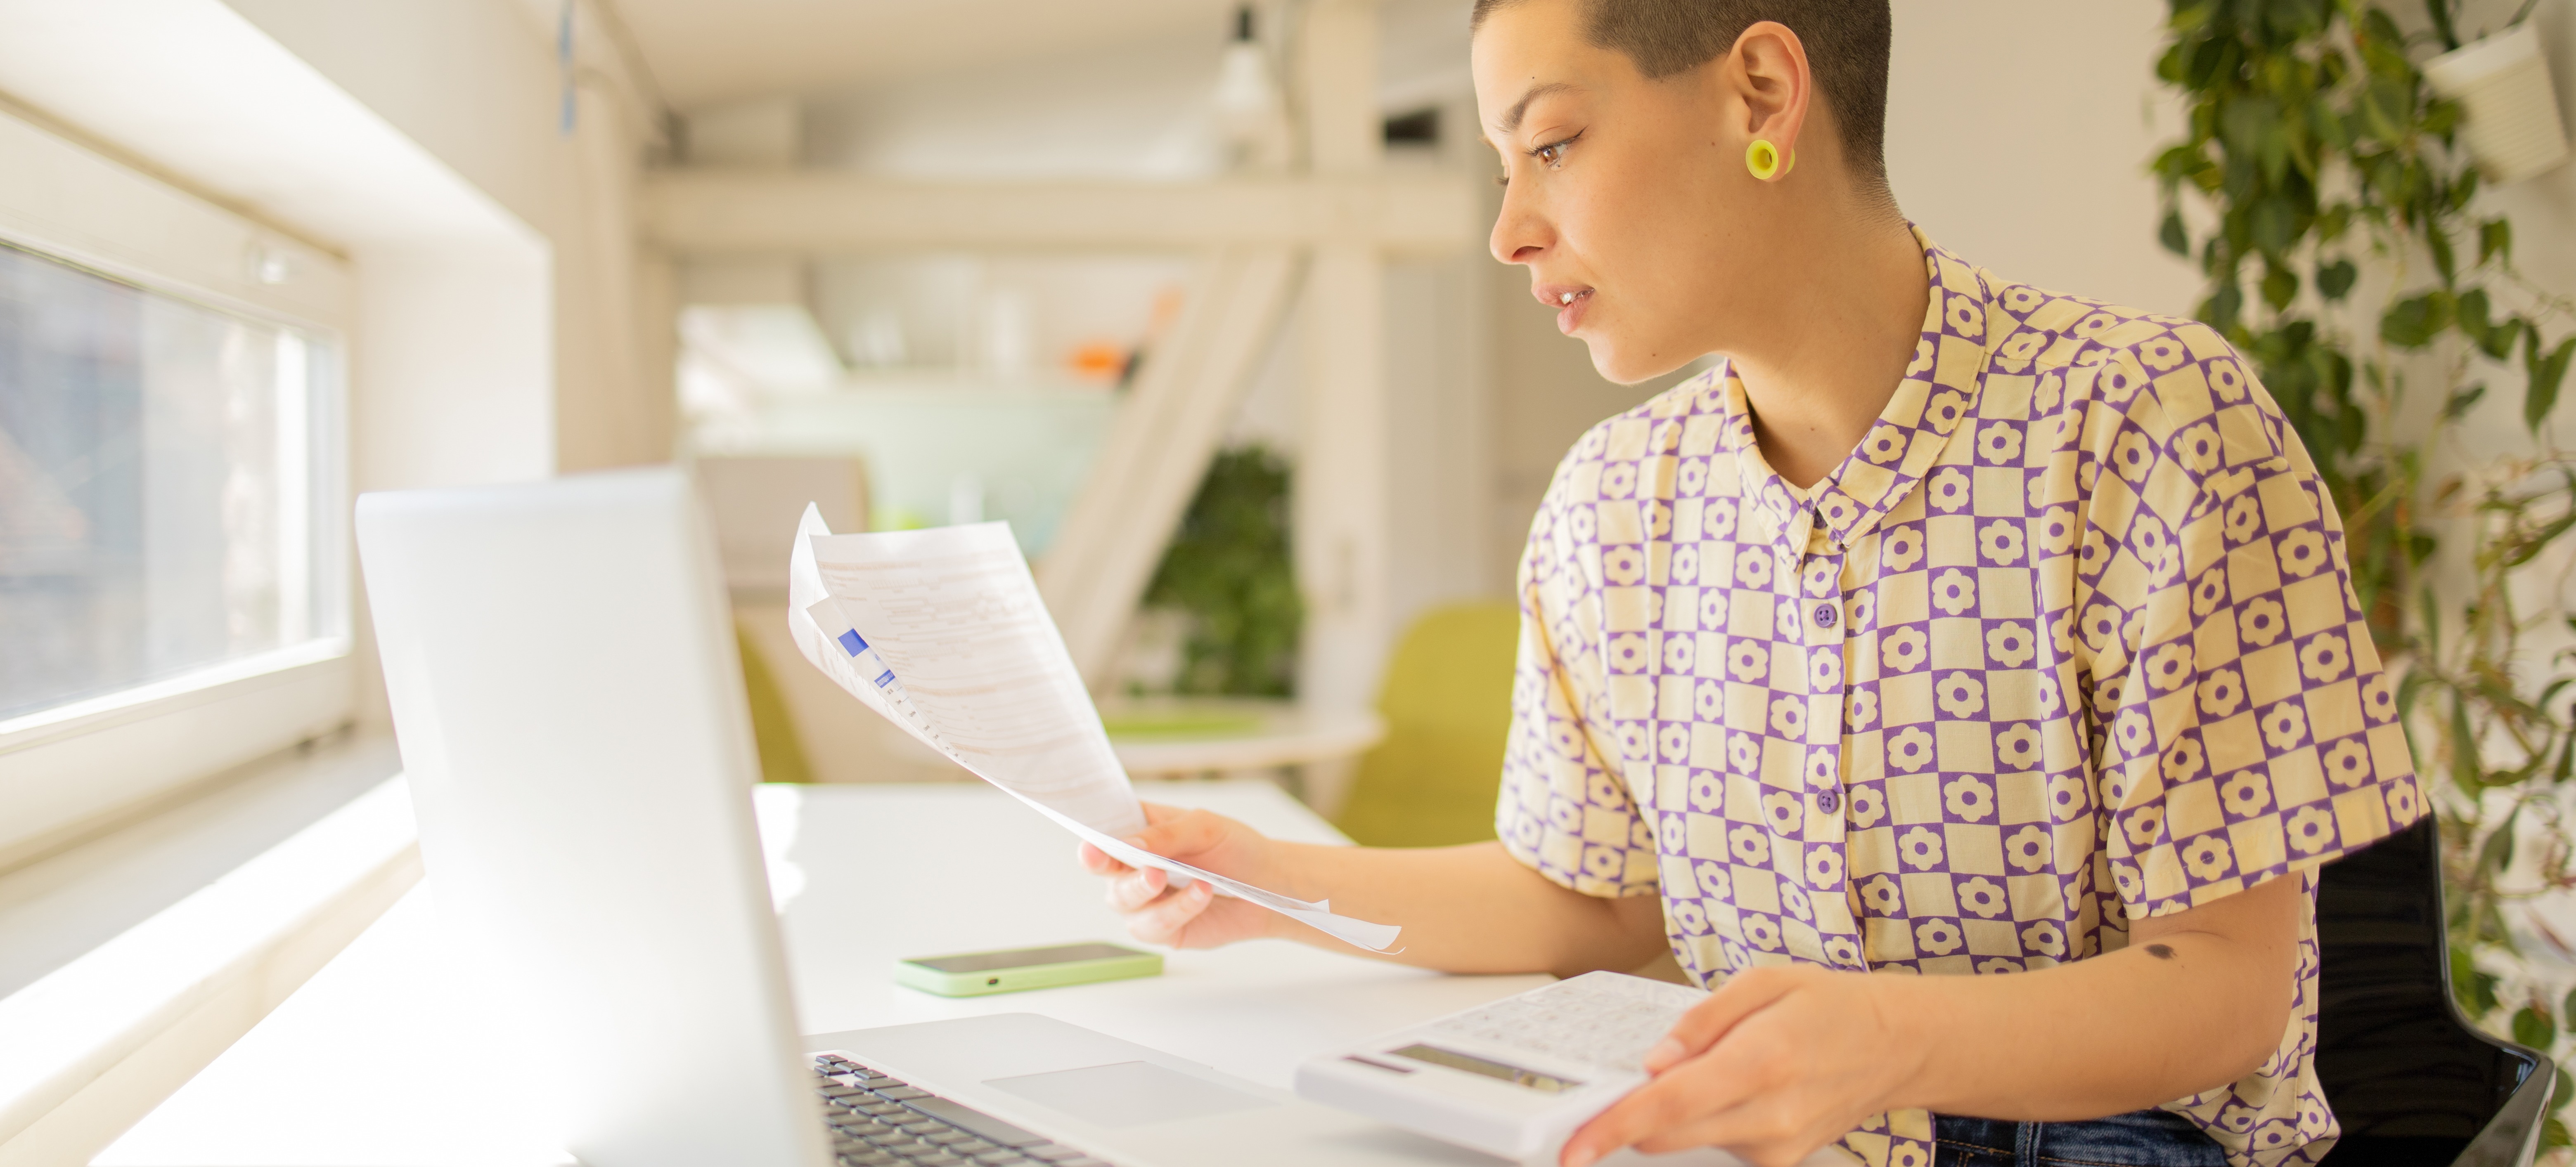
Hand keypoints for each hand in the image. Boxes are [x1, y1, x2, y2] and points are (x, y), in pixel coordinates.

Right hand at [1076, 803, 1283, 948]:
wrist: (1268, 883)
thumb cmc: (1234, 847)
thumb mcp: (1203, 827)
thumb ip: (1164, 834)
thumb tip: (1127, 845)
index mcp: (1138, 832)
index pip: (1102, 832)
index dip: (1091, 840)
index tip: (1089, 846)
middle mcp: (1134, 867)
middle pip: (1105, 871)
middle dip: (1113, 870)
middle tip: (1145, 869)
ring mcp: (1145, 900)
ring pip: (1122, 902)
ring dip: (1145, 890)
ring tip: (1177, 879)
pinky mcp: (1163, 928)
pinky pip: (1154, 925)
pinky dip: (1178, 909)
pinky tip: (1201, 893)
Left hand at [1561, 965, 1917, 1166]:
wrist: (1897, 1047)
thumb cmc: (1832, 1007)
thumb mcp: (1764, 981)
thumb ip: (1700, 1021)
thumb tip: (1655, 1062)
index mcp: (1761, 1061)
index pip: (1669, 1105)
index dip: (1613, 1127)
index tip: (1575, 1146)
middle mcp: (1769, 1115)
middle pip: (1667, 1135)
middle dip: (1632, 1115)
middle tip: (1631, 1078)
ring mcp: (1776, 1146)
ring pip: (1688, 1139)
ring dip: (1678, 1109)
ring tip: (1721, 1064)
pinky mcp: (1778, 1160)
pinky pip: (1716, 1142)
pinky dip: (1708, 1118)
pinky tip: (1739, 1086)